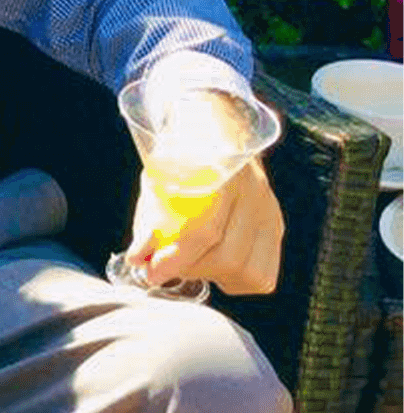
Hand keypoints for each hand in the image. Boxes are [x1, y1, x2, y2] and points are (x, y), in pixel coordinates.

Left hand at [126, 155, 283, 294]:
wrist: (219, 133)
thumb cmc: (182, 159)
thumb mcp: (157, 181)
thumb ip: (148, 223)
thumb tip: (137, 260)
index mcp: (221, 173)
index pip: (205, 231)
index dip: (176, 258)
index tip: (151, 272)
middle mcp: (254, 193)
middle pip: (229, 258)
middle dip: (189, 270)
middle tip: (165, 265)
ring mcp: (270, 212)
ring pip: (251, 273)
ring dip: (214, 277)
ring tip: (191, 262)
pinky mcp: (275, 226)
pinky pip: (264, 274)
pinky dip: (236, 279)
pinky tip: (215, 265)